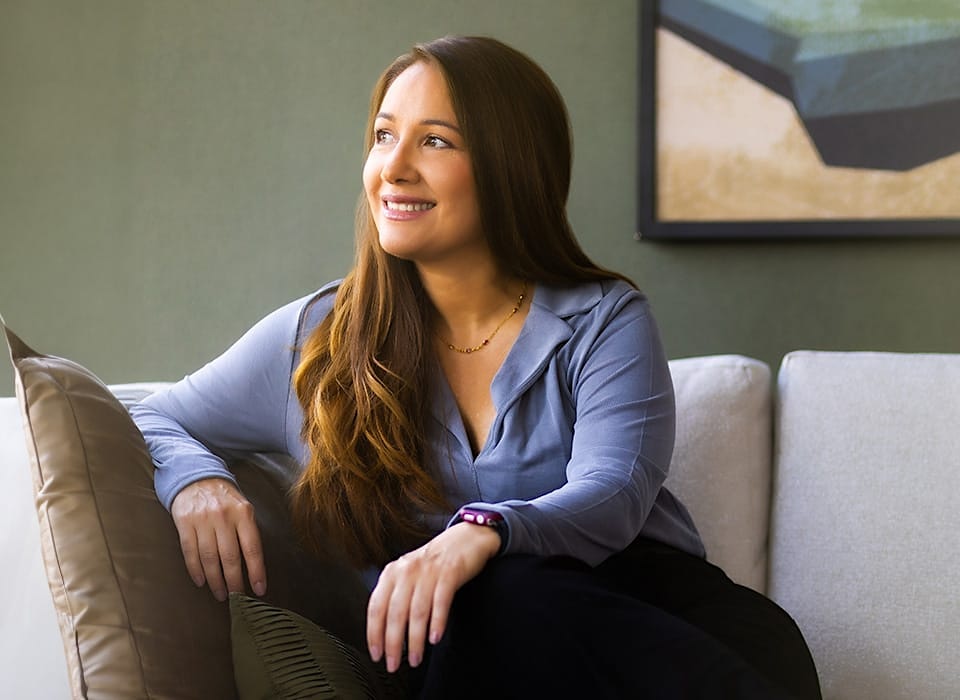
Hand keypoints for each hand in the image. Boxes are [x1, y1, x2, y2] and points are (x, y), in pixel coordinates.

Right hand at [170, 477, 265, 600]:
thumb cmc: (224, 498)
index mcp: (243, 513)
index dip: (256, 571)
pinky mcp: (184, 523)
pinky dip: (196, 570)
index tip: (259, 590)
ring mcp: (203, 520)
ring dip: (215, 580)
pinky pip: (190, 552)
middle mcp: (223, 517)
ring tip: (220, 594)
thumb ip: (248, 532)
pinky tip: (201, 581)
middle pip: (230, 557)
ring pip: (209, 558)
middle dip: (234, 581)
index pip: (252, 548)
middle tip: (237, 598)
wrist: (196, 477)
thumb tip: (254, 565)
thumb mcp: (243, 508)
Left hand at [366, 522, 500, 672]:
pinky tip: (434, 638)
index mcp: (392, 572)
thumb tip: (383, 632)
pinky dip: (437, 622)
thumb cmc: (435, 561)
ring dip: (414, 640)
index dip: (374, 633)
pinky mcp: (450, 572)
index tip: (376, 653)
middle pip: (395, 613)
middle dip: (393, 643)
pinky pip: (440, 601)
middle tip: (394, 664)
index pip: (375, 607)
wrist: (466, 537)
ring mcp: (429, 571)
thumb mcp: (408, 573)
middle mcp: (407, 570)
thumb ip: (395, 596)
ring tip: (415, 658)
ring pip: (417, 611)